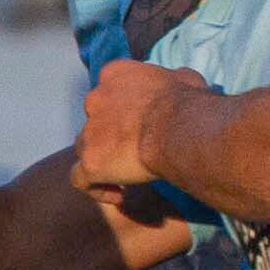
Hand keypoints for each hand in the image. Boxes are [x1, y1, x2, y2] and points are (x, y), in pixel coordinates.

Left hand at [77, 57, 204, 187]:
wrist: (181, 130)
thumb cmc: (188, 104)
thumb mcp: (187, 80)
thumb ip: (175, 81)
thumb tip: (182, 83)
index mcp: (114, 75)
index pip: (110, 91)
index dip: (123, 111)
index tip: (142, 126)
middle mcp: (95, 99)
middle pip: (95, 120)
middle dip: (112, 136)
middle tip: (138, 151)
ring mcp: (89, 132)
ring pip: (85, 148)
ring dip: (105, 160)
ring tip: (130, 176)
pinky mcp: (90, 161)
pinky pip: (81, 179)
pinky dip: (97, 188)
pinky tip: (119, 194)